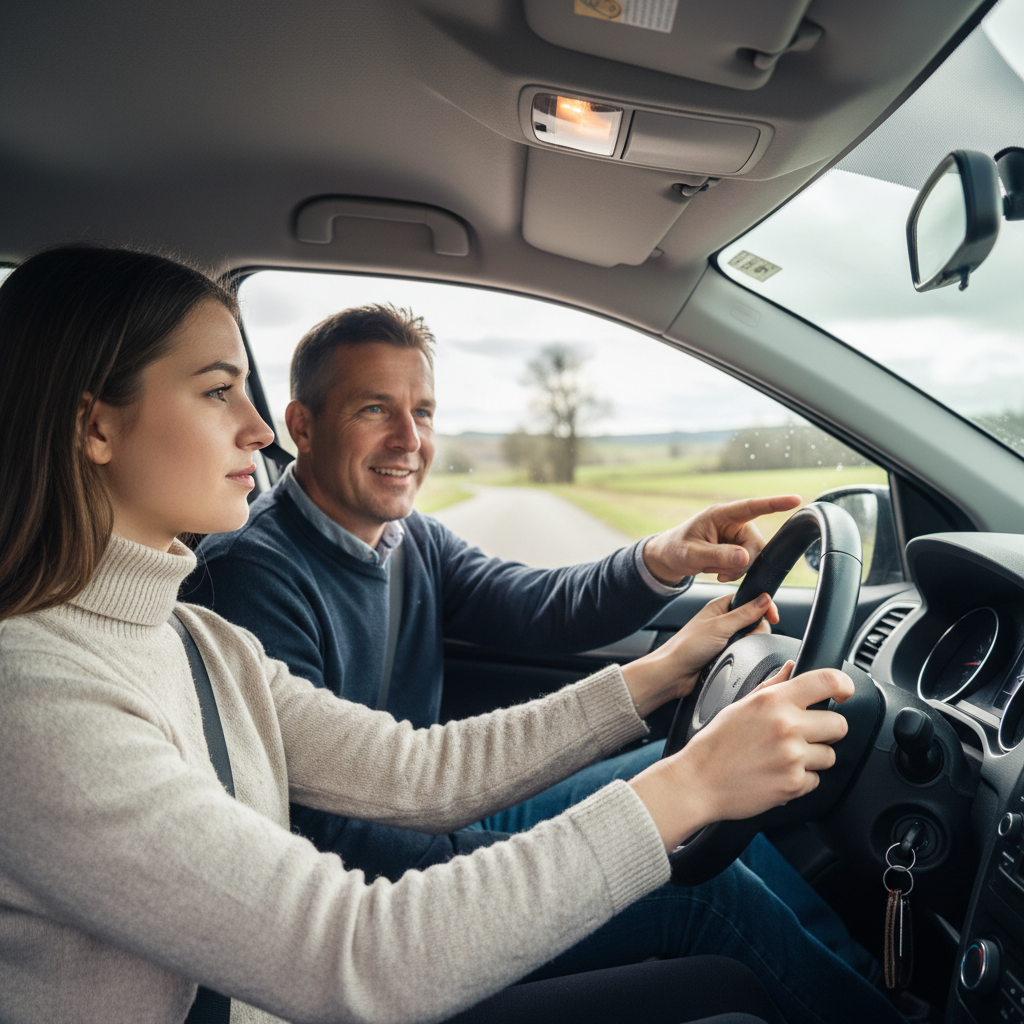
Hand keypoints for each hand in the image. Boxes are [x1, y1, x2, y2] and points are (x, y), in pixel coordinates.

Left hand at [619, 592, 778, 717]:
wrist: (674, 674)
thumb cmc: (687, 647)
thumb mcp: (720, 627)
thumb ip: (744, 613)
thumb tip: (765, 599)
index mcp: (720, 607)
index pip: (750, 599)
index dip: (764, 606)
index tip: (773, 617)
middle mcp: (723, 621)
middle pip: (755, 620)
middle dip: (757, 629)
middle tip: (747, 637)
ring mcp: (726, 638)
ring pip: (752, 638)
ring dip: (750, 644)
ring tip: (737, 650)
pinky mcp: (726, 654)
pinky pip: (745, 653)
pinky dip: (745, 656)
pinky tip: (737, 659)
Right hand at [629, 661, 853, 850]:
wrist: (698, 782)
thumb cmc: (715, 744)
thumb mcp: (740, 705)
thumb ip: (772, 686)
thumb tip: (792, 669)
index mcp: (773, 701)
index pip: (827, 681)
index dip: (844, 685)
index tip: (844, 691)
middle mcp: (787, 726)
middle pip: (839, 724)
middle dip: (827, 730)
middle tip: (806, 734)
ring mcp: (793, 757)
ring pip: (830, 755)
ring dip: (813, 757)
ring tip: (784, 757)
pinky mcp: (794, 784)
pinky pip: (816, 780)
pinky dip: (801, 779)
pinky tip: (778, 773)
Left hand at [642, 495, 801, 583]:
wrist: (670, 558)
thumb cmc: (677, 550)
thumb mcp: (692, 554)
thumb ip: (718, 556)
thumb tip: (745, 557)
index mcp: (721, 515)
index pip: (751, 507)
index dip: (774, 503)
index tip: (796, 499)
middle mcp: (733, 523)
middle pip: (756, 544)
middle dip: (742, 562)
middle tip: (720, 572)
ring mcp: (737, 536)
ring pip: (755, 556)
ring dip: (737, 569)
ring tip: (715, 571)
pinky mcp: (739, 548)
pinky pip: (749, 564)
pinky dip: (736, 572)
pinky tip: (720, 572)